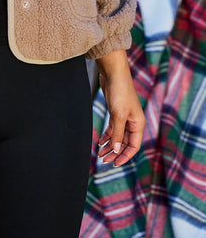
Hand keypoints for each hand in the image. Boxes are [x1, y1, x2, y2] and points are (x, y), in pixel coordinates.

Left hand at [96, 50, 145, 166]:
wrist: (113, 73)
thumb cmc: (120, 91)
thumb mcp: (118, 115)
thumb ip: (117, 133)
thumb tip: (116, 150)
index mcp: (138, 124)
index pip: (133, 146)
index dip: (124, 156)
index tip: (114, 164)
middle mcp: (132, 122)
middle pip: (124, 143)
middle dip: (115, 152)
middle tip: (103, 160)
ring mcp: (124, 117)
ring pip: (117, 137)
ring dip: (109, 145)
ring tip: (99, 154)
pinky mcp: (115, 112)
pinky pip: (113, 129)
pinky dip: (107, 136)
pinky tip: (100, 142)